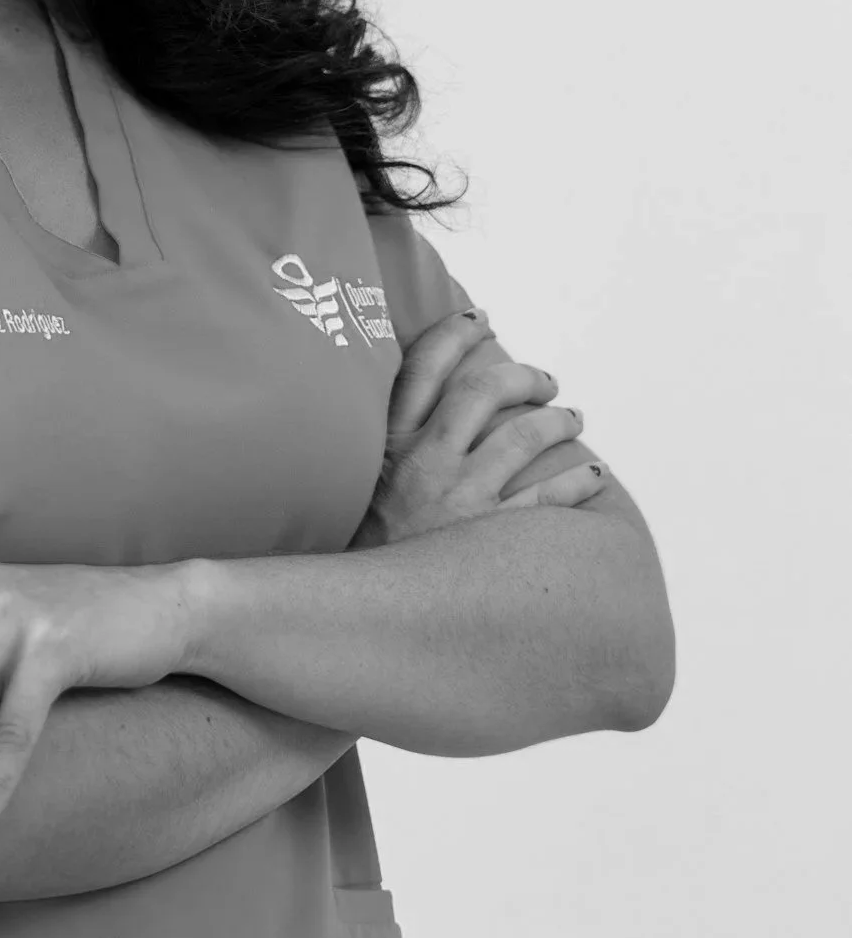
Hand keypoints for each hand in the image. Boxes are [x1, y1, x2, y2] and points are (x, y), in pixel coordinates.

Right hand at [350, 307, 602, 549]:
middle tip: (545, 380)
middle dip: (521, 375)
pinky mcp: (490, 541)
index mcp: (386, 446)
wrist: (354, 619)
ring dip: (559, 421)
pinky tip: (594, 475)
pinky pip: (549, 500)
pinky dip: (578, 481)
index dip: (452, 334)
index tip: (478, 318)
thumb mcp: (343, 495)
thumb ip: (376, 457)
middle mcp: (424, 464)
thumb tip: (401, 426)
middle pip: (483, 392)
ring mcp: (460, 501)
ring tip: (574, 418)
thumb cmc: (356, 556)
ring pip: (525, 437)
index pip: (421, 368)